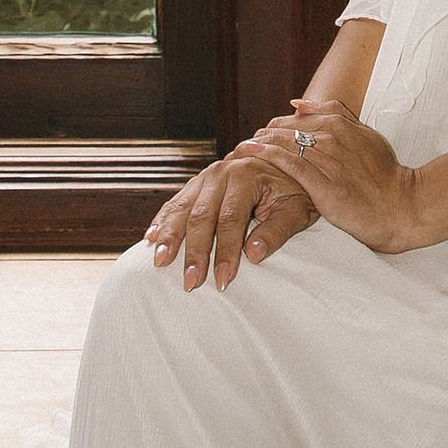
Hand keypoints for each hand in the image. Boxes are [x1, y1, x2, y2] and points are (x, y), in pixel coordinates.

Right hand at [144, 145, 318, 290]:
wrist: (287, 165)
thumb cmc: (295, 191)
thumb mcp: (296, 211)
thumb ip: (276, 232)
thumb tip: (253, 255)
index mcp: (246, 176)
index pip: (230, 220)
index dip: (225, 252)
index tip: (222, 280)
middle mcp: (222, 173)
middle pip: (201, 217)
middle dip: (194, 252)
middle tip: (190, 281)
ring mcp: (206, 177)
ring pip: (182, 209)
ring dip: (170, 237)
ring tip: (160, 262)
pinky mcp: (197, 183)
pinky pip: (175, 203)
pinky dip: (163, 221)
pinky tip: (151, 238)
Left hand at [248, 96, 422, 254]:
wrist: (401, 206)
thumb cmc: (385, 176)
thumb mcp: (366, 136)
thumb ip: (335, 114)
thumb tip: (298, 102)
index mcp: (340, 124)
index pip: (295, 119)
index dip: (274, 128)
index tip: (260, 137)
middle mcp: (332, 136)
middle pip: (284, 130)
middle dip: (261, 137)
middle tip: (242, 147)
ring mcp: (327, 159)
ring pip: (283, 144)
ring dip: (257, 146)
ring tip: (238, 152)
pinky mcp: (323, 183)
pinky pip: (289, 164)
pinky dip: (267, 157)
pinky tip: (250, 157)